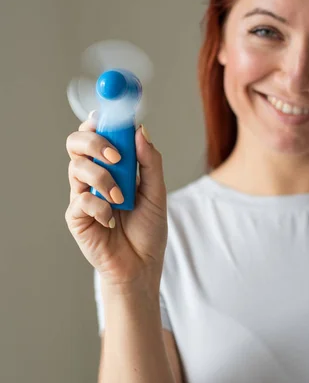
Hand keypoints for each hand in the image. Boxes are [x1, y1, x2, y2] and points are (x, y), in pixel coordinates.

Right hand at [65, 114, 167, 292]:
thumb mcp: (157, 192)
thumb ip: (150, 161)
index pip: (96, 134)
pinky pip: (81, 198)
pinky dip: (100, 206)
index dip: (98, 121)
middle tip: (116, 156)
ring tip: (122, 198)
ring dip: (103, 178)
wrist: (142, 265)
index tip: (107, 117)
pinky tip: (112, 220)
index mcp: (112, 166)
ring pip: (77, 167)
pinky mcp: (76, 215)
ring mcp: (82, 194)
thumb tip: (140, 131)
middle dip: (94, 142)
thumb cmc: (148, 229)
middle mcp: (94, 175)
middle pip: (77, 143)